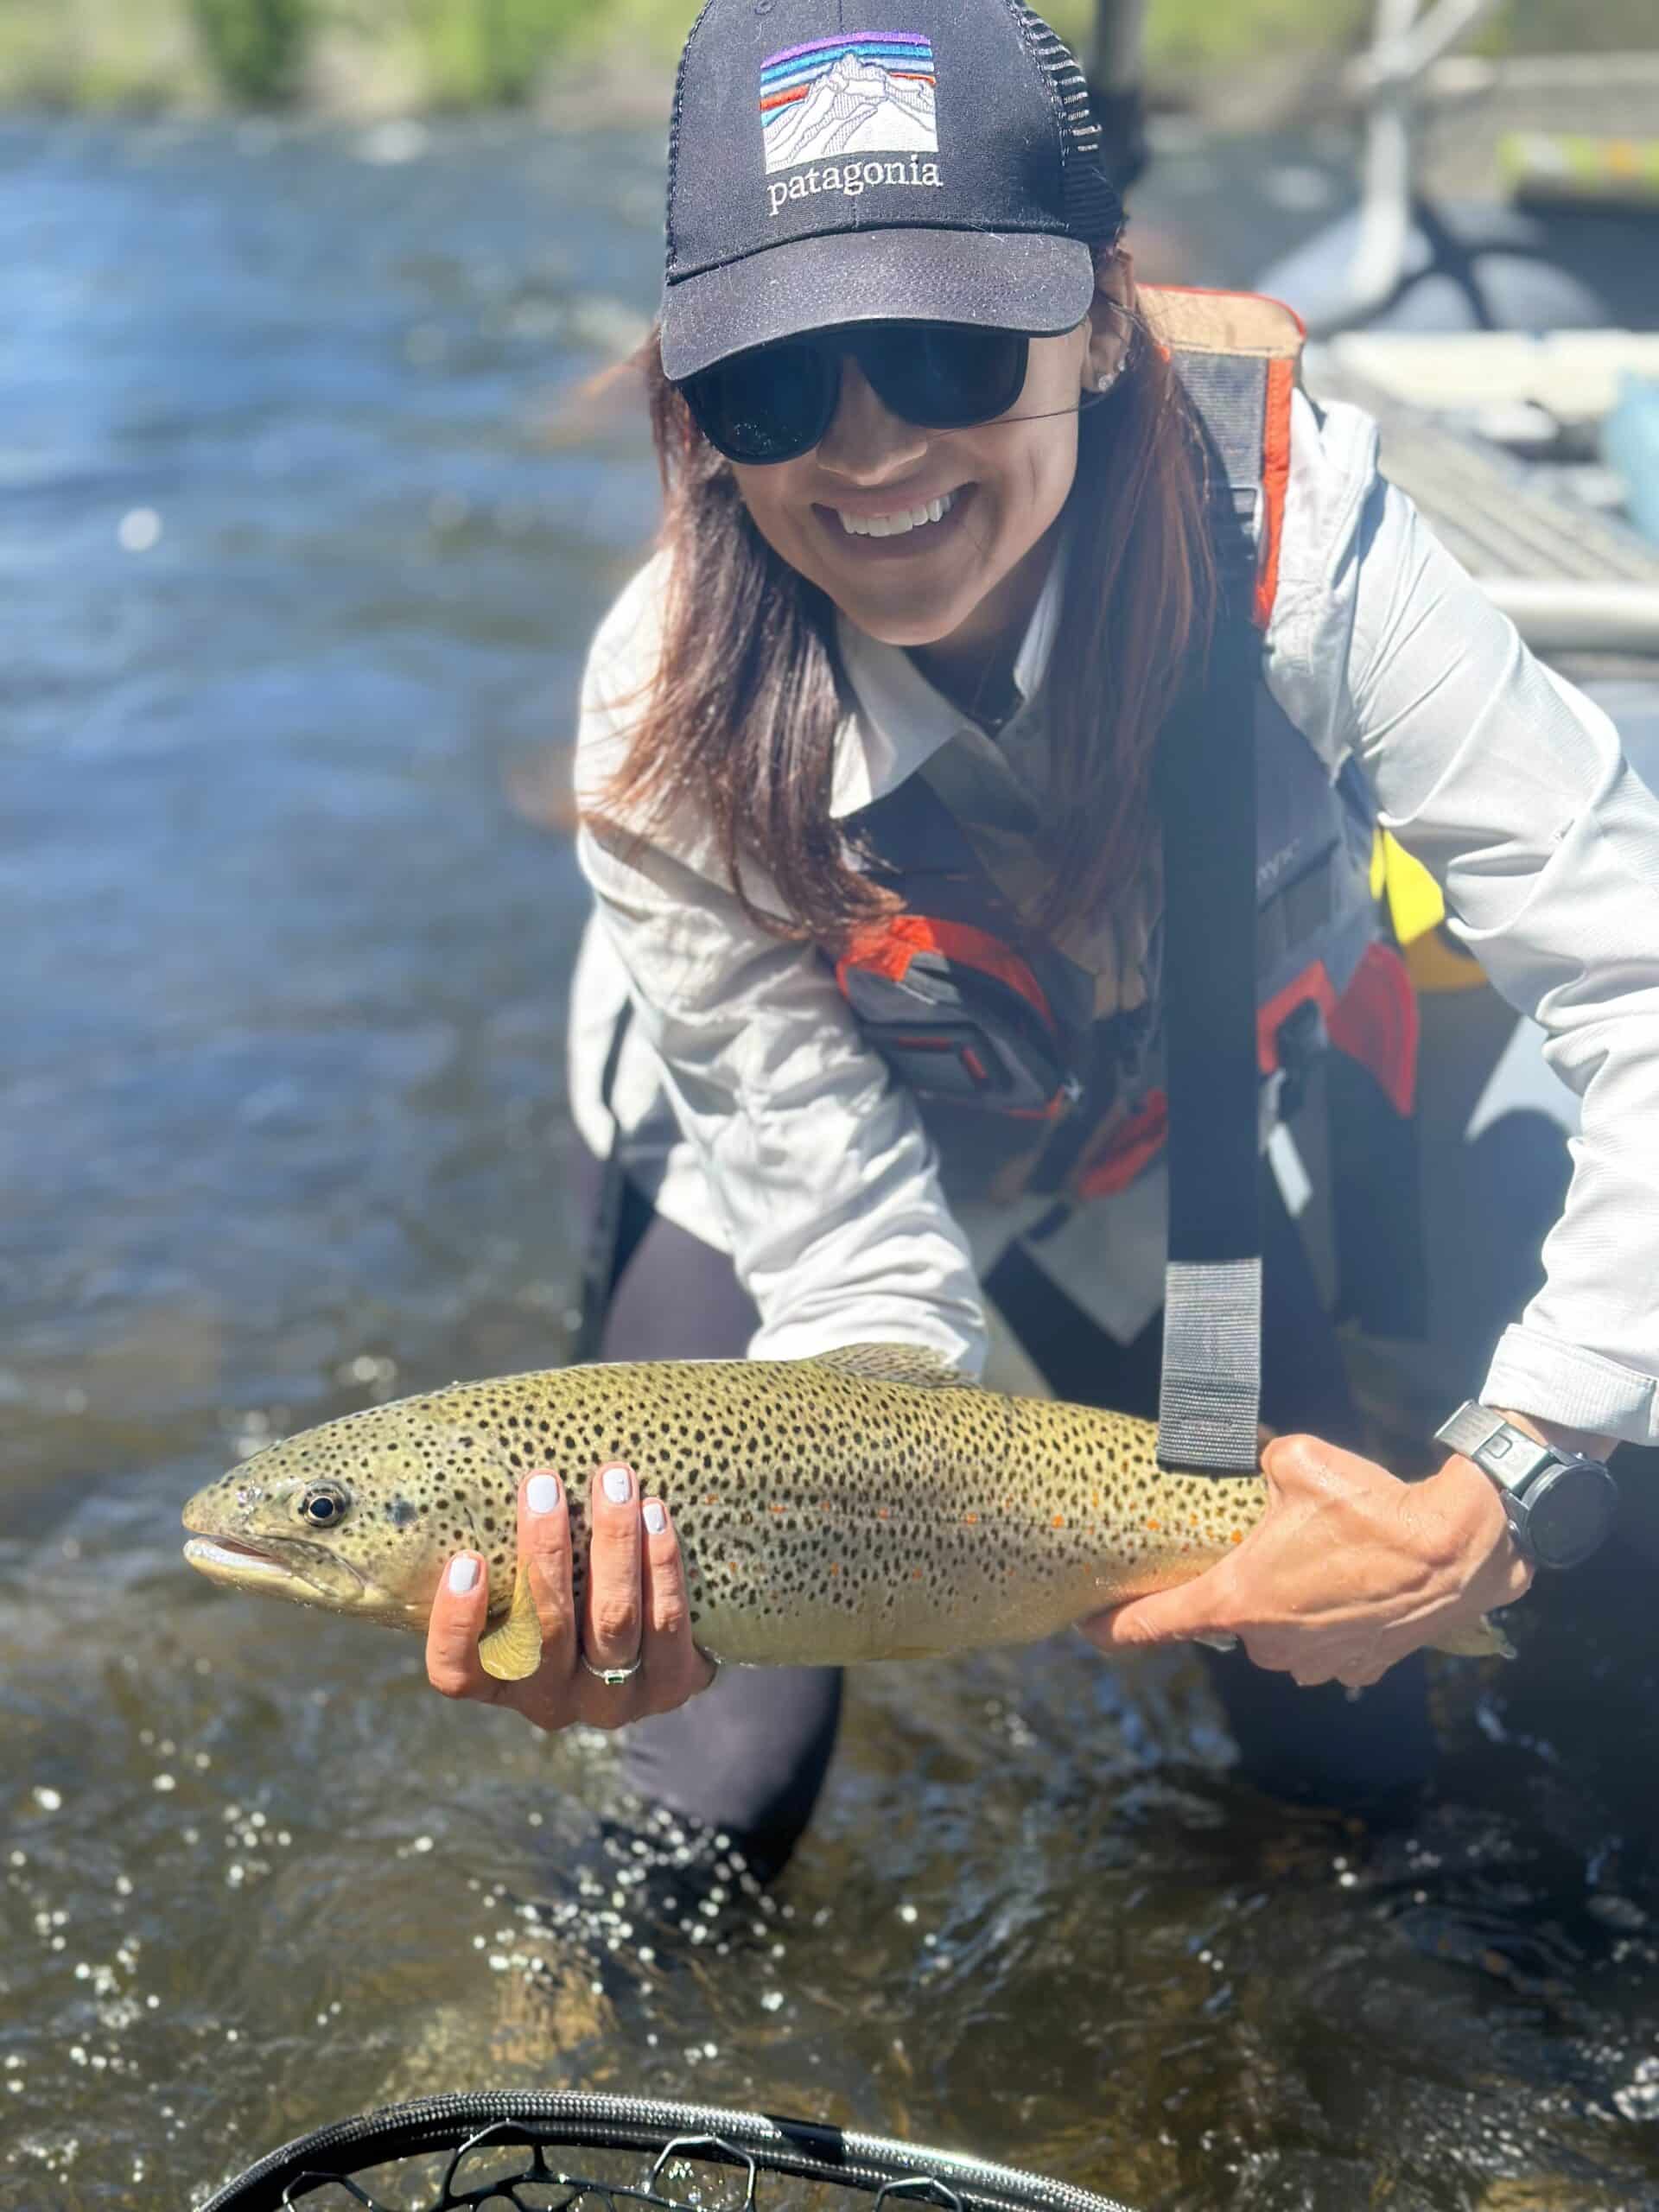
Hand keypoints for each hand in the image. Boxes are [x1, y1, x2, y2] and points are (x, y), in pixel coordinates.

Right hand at [424, 1462, 717, 1729]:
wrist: (656, 1627)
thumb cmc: (563, 1579)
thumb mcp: (522, 1575)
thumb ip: (496, 1541)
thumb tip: (455, 1453)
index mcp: (499, 1681)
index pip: (457, 1674)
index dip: (457, 1625)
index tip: (467, 1559)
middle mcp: (552, 1701)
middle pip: (545, 1633)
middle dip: (545, 1551)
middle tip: (544, 1481)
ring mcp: (615, 1702)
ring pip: (612, 1623)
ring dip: (613, 1544)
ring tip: (613, 1481)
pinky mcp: (673, 1686)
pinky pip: (669, 1627)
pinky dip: (662, 1567)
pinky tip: (657, 1515)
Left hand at [1079, 1432, 1532, 1689]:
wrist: (1454, 1548)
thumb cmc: (1371, 1507)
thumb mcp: (1296, 1462)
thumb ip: (1257, 1466)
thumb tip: (1253, 1462)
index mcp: (1239, 1599)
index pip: (1156, 1624)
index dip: (1116, 1629)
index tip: (1090, 1629)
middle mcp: (1269, 1643)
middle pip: (1228, 1619)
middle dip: (1239, 1587)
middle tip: (1265, 1547)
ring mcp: (1315, 1663)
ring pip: (1277, 1632)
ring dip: (1288, 1604)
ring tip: (1322, 1561)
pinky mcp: (1358, 1668)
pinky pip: (1324, 1645)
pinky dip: (1329, 1619)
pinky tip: (1351, 1586)